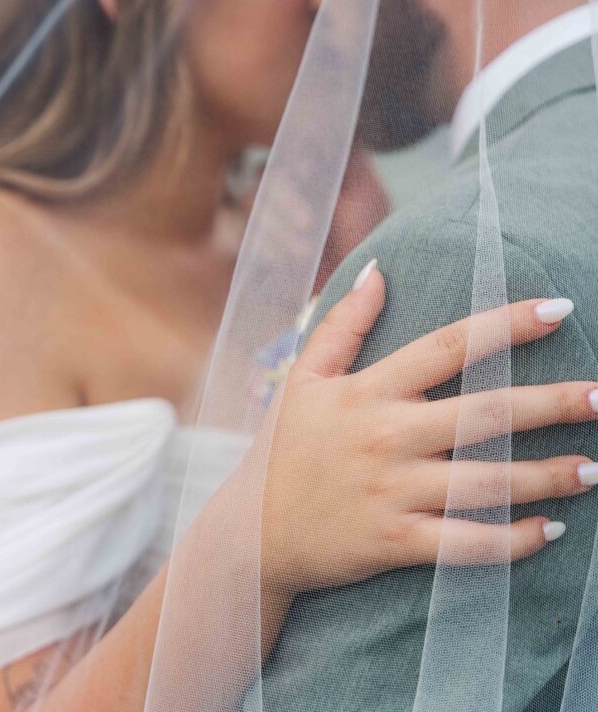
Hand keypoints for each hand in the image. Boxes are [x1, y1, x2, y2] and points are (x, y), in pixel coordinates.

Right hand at [257, 263, 596, 594]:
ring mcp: (392, 492)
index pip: (447, 347)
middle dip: (550, 403)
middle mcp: (386, 437)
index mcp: (368, 391)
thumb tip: (380, 271)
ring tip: (593, 467)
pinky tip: (549, 529)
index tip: (557, 309)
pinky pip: (464, 544)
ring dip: (545, 475)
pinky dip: (509, 541)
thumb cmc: (283, 450)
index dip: (505, 325)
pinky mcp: (395, 543)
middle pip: (483, 414)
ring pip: (484, 482)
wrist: (252, 535)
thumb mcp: (304, 378)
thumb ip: (343, 324)